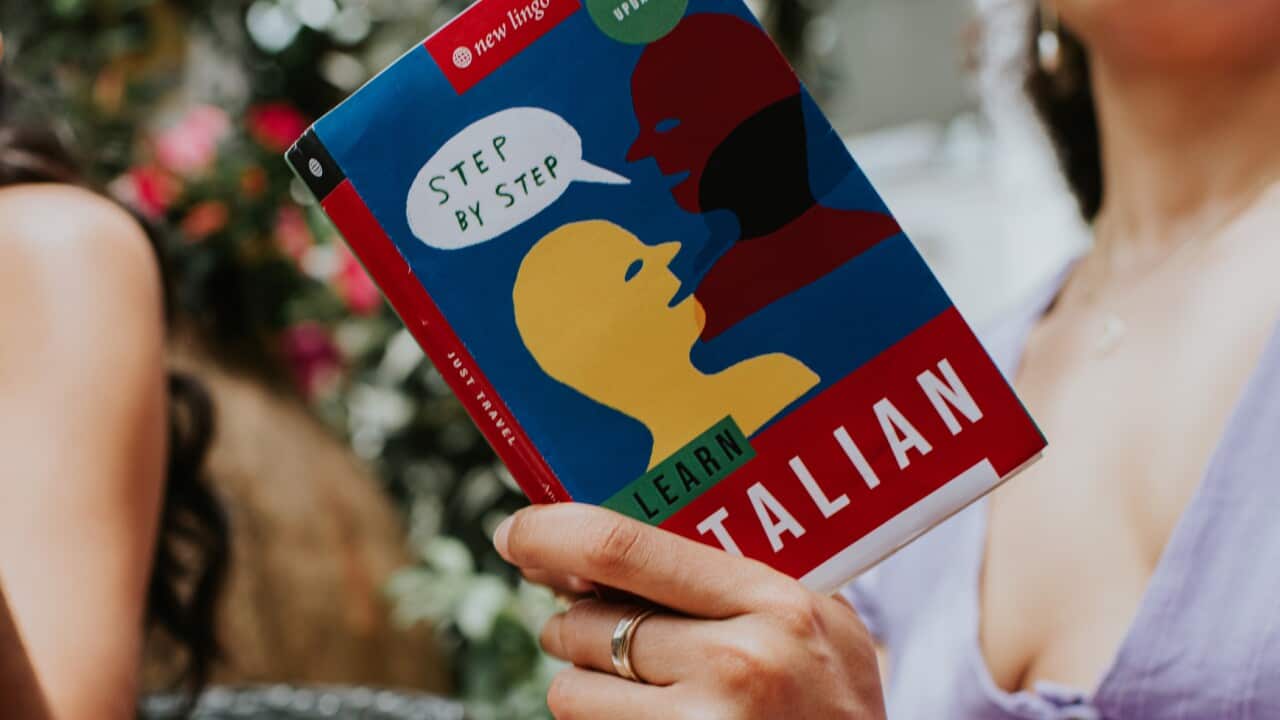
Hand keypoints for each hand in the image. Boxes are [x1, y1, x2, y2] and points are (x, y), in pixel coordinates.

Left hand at [494, 503, 885, 719]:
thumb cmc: (835, 700)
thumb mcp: (819, 617)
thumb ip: (740, 572)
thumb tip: (614, 539)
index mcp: (771, 600)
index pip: (624, 548)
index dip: (551, 534)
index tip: (516, 532)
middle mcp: (735, 662)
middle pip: (585, 622)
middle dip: (572, 622)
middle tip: (595, 625)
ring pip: (571, 689)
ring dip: (585, 683)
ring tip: (639, 687)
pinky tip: (652, 719)